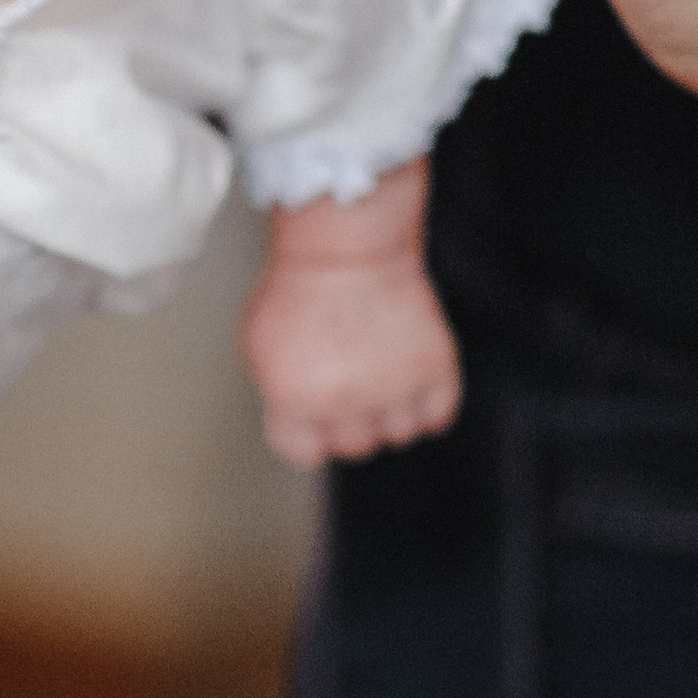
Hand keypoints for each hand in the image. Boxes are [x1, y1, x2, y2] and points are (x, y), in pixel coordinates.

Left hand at [242, 230, 461, 468]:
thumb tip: (294, 418)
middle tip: (348, 385)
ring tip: (380, 375)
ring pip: (399, 433)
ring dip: (390, 410)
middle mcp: (346, 402)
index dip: (308, 433)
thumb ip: (278, 390)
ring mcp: (393, 388)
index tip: (313, 418)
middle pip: (355, 445)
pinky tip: (409, 378)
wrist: (346, 244)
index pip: (303, 453)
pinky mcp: (433, 368)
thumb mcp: (259, 343)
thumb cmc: (299, 284)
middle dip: (349, 419)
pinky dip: (428, 402)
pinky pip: (438, 415)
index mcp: (295, 400)